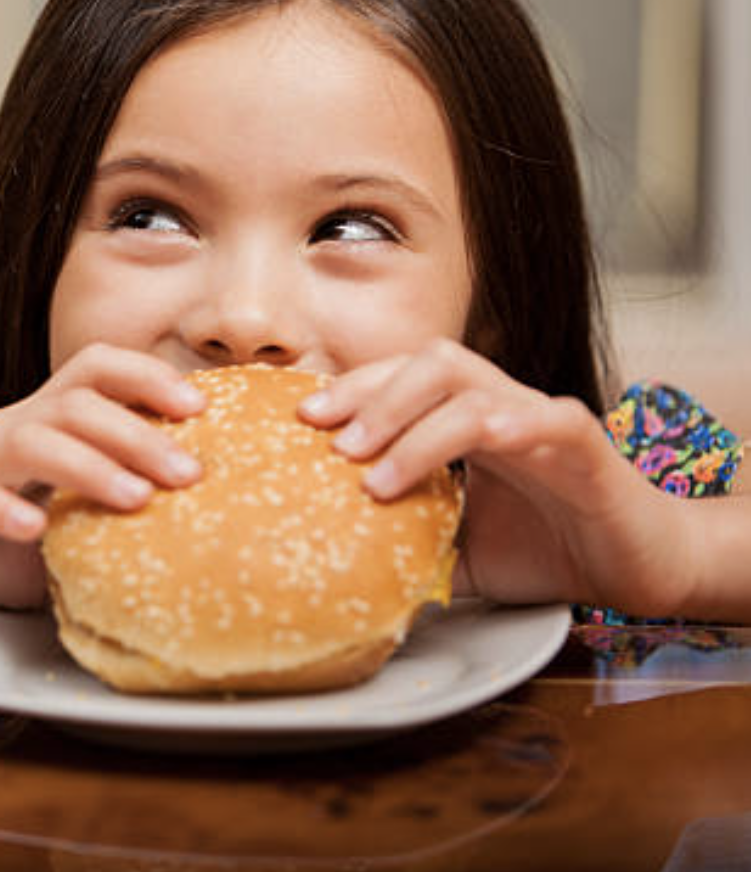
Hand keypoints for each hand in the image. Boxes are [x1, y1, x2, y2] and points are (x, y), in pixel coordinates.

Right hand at [0, 344, 205, 623]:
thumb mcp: (51, 534)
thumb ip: (102, 527)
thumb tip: (188, 545)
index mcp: (35, 426)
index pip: (94, 372)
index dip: (149, 378)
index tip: (203, 409)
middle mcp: (2, 430)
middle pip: (75, 402)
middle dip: (140, 431)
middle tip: (192, 472)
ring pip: (29, 438)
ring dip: (89, 465)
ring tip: (137, 498)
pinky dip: (2, 508)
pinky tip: (34, 532)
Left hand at [297, 339, 693, 616]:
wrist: (637, 569)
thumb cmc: (548, 551)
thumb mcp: (459, 554)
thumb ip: (410, 549)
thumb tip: (344, 572)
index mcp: (467, 420)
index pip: (401, 379)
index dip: (351, 390)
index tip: (301, 419)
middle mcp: (501, 407)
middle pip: (430, 364)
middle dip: (371, 394)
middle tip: (328, 440)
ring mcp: (542, 421)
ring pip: (472, 389)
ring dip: (413, 427)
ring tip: (372, 475)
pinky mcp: (585, 446)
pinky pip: (544, 419)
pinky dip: (504, 427)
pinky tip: (463, 455)